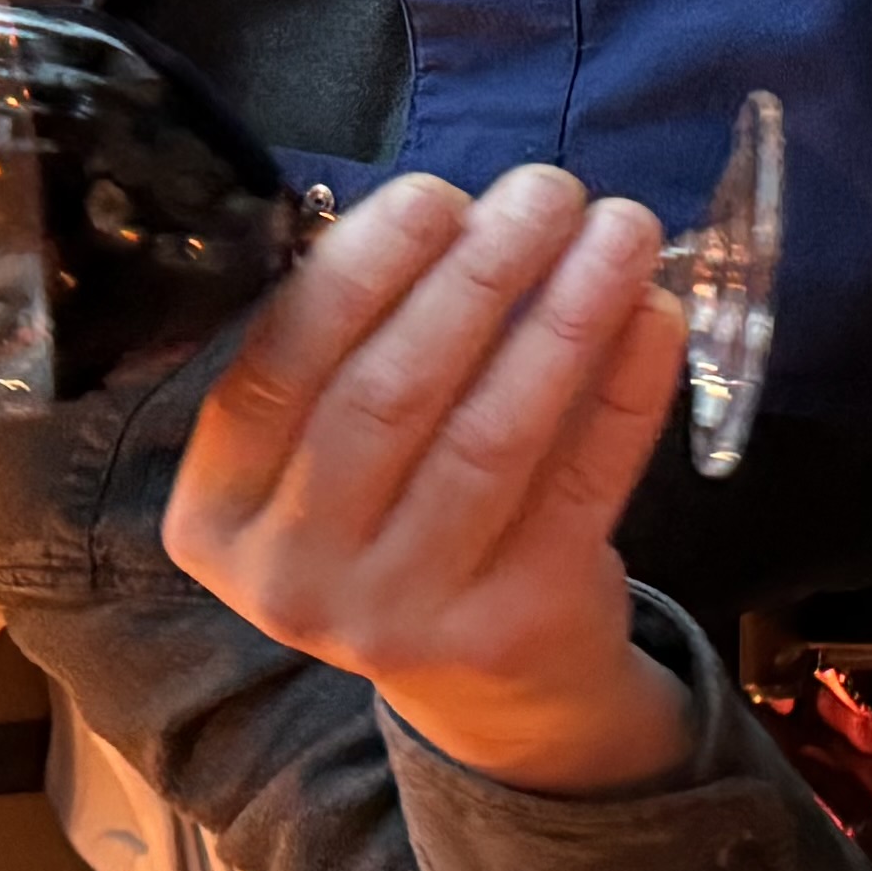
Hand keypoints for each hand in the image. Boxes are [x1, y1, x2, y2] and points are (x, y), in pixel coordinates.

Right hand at [160, 165, 695, 795]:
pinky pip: (582, 485)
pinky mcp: (514, 626)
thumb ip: (357, 344)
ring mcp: (401, 616)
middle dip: (479, 272)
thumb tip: (459, 209)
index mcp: (217, 512)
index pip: (280, 365)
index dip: (362, 267)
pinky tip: (654, 313)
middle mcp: (292, 575)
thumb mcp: (326, 452)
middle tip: (547, 189)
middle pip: (391, 393)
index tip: (437, 190)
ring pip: (492, 436)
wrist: (487, 681)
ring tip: (621, 227)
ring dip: (566, 314)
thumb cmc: (396, 516)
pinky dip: (625, 390)